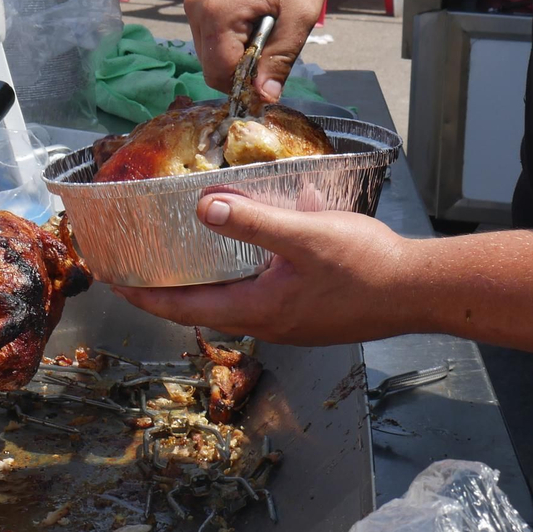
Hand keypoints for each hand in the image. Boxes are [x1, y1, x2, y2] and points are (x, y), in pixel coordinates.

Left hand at [111, 192, 415, 344]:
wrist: (419, 290)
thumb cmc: (367, 266)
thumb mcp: (304, 236)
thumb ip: (252, 221)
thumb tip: (203, 209)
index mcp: (257, 309)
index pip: (182, 308)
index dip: (144, 295)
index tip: (113, 281)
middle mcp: (267, 322)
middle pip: (200, 308)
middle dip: (166, 289)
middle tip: (139, 267)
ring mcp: (289, 321)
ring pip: (230, 303)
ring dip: (202, 284)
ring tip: (181, 258)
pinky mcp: (308, 312)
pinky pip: (257, 295)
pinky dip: (236, 277)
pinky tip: (245, 251)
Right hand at [184, 0, 332, 99]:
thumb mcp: (299, 17)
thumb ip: (280, 59)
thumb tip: (265, 96)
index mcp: (217, 13)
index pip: (219, 72)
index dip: (244, 85)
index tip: (269, 81)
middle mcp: (195, 5)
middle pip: (208, 61)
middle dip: (238, 66)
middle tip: (271, 50)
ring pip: (205, 44)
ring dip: (231, 47)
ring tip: (263, 24)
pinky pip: (204, 22)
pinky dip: (225, 29)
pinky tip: (251, 10)